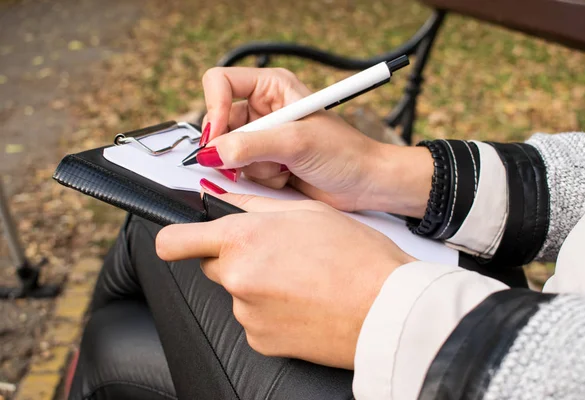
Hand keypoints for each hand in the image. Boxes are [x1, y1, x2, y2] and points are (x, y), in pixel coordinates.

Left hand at [155, 192, 414, 368]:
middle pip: (215, 265)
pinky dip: (271, 312)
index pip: (176, 241)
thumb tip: (225, 202)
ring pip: (239, 293)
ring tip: (302, 281)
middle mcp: (237, 277)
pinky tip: (302, 303)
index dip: (175, 238)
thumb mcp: (307, 212)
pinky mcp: (261, 340)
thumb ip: (254, 206)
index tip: (178, 240)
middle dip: (235, 258)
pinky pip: (255, 320)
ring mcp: (247, 313)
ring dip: (259, 286)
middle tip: (277, 255)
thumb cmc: (357, 256)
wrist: (386, 308)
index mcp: (243, 239)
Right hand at [200, 67, 432, 216]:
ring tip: (284, 167)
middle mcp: (264, 109)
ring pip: (229, 152)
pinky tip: (286, 177)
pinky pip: (241, 171)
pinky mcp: (264, 162)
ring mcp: (263, 137)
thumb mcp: (296, 142)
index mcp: (272, 87)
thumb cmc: (345, 153)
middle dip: (236, 147)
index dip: (214, 108)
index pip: (221, 83)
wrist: (364, 183)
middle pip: (220, 123)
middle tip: (257, 159)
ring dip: (254, 167)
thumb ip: (251, 145)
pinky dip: (261, 179)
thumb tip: (213, 151)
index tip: (219, 135)